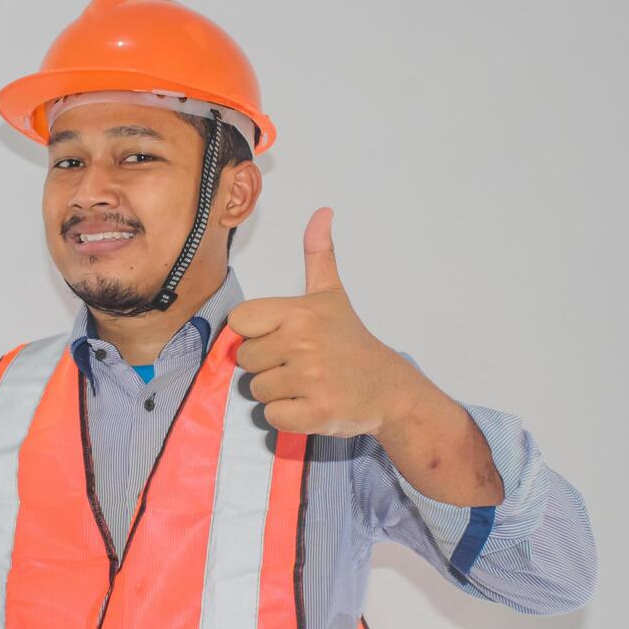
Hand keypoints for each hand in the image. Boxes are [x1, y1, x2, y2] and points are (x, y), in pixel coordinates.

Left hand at [226, 207, 419, 437]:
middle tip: (298, 363)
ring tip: (305, 382)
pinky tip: (308, 403)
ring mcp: (310, 380)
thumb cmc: (351, 342)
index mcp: (300, 313)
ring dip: (277, 392)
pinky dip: (286, 415)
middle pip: (245, 360)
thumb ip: (319, 255)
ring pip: (256, 390)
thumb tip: (322, 213)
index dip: (253, 333)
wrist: (388, 388)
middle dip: (266, 365)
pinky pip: (271, 416)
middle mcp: (303, 343)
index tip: (278, 336)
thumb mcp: (332, 295)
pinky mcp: (315, 413)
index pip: (239, 322)